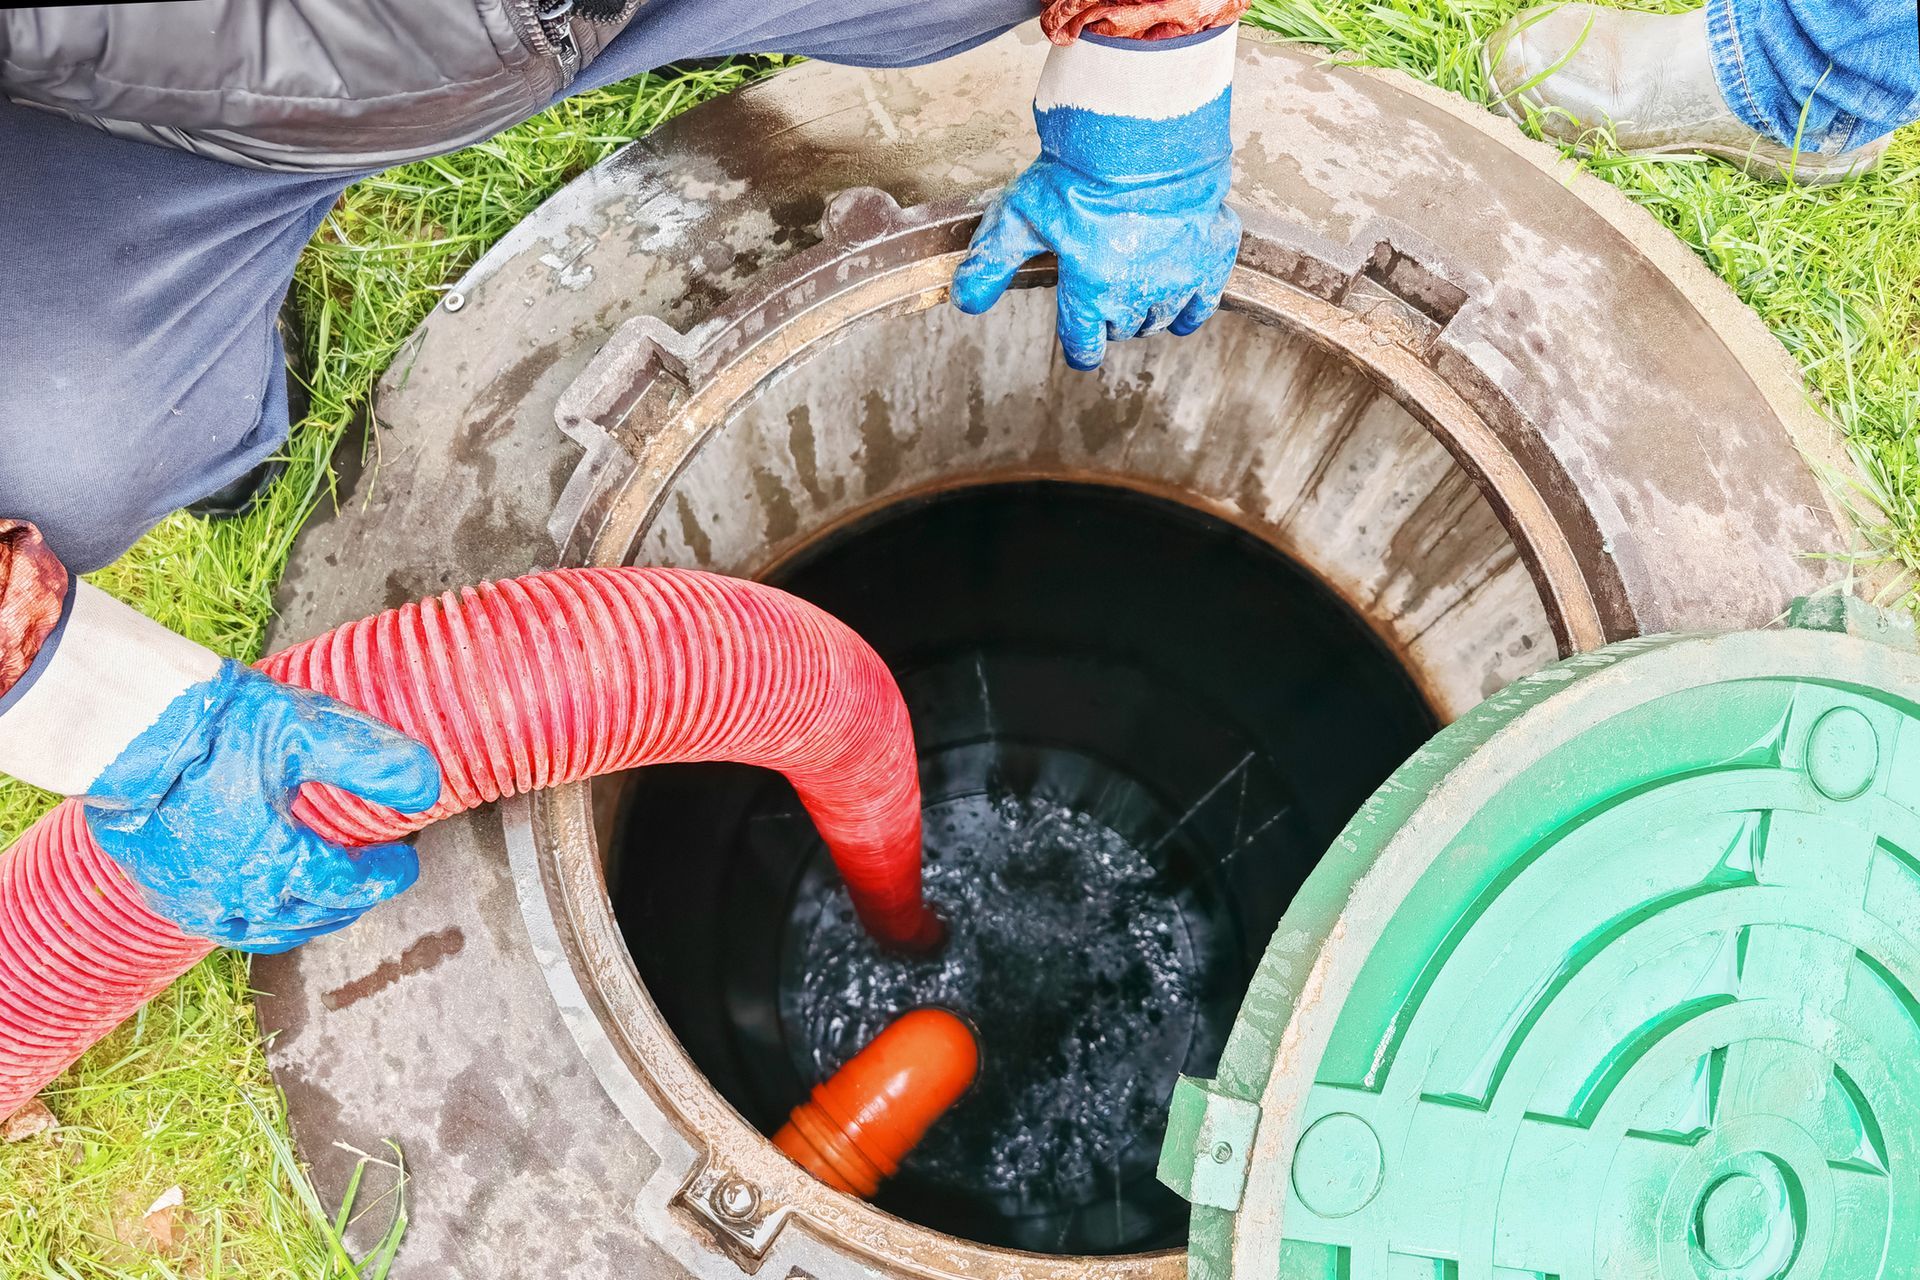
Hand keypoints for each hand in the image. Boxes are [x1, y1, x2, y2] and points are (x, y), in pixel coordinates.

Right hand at [84, 661, 441, 952]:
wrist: (120, 727)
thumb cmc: (216, 726)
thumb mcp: (308, 732)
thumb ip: (374, 762)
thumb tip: (427, 788)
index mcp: (274, 863)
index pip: (348, 885)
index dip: (384, 876)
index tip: (405, 862)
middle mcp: (232, 896)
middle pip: (310, 916)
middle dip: (350, 900)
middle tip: (372, 879)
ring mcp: (191, 900)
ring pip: (264, 930)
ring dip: (306, 918)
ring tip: (327, 897)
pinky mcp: (159, 891)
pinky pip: (220, 924)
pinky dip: (256, 918)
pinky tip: (263, 897)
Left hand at [951, 26, 1241, 369]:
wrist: (1143, 132)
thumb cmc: (1079, 172)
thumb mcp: (1021, 216)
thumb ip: (993, 262)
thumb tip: (965, 301)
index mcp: (1091, 292)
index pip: (1084, 345)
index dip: (1079, 345)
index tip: (1080, 342)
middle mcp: (1137, 295)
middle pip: (1121, 331)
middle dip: (1109, 318)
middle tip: (1101, 287)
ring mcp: (1177, 279)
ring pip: (1159, 320)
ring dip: (1144, 310)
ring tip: (1134, 284)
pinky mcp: (1210, 257)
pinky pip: (1202, 305)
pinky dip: (1190, 307)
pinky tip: (1179, 298)